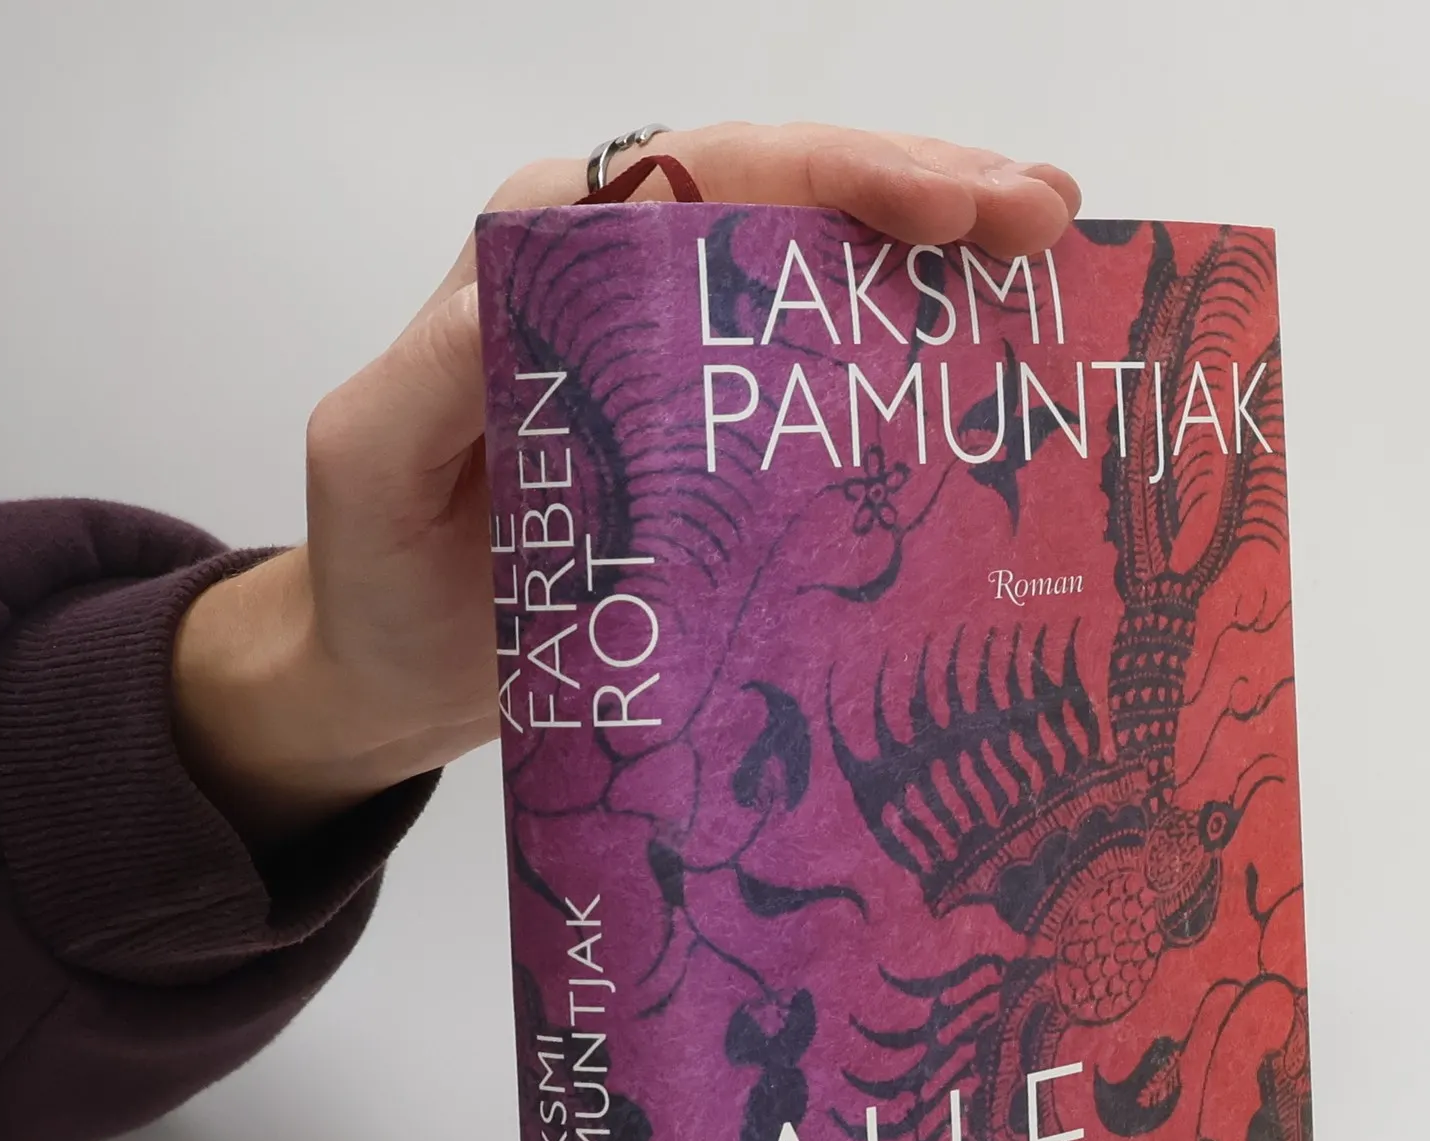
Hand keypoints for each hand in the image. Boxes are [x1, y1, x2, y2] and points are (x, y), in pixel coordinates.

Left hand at [172, 123, 1081, 844]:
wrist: (390, 677)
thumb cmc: (375, 574)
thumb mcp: (377, 463)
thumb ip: (438, 373)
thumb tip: (534, 290)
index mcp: (550, 255)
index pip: (707, 174)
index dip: (836, 174)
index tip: (947, 205)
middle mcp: (629, 283)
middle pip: (791, 200)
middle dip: (924, 192)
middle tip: (1042, 216)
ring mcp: (685, 362)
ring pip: (827, 271)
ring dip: (943, 258)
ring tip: (1053, 252)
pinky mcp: (720, 443)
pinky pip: (827, 378)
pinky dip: (913, 357)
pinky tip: (993, 356)